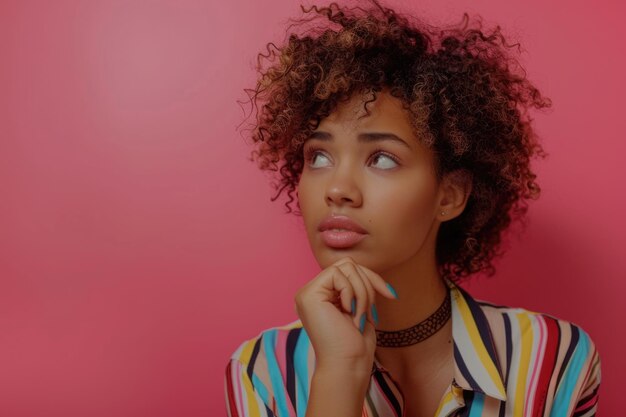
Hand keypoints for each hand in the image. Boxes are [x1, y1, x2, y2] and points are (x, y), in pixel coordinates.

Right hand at [294, 256, 397, 370]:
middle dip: (368, 284)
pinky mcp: (308, 295)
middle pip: (348, 264)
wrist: (348, 366)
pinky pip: (337, 274)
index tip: (390, 295)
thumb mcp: (361, 307)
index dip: (372, 278)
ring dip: (363, 292)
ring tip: (361, 316)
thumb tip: (368, 271)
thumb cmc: (356, 345)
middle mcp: (312, 292)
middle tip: (370, 311)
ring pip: (346, 267)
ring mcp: (307, 293)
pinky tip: (349, 312)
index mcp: (323, 295)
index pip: (350, 269)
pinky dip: (351, 292)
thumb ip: (358, 286)